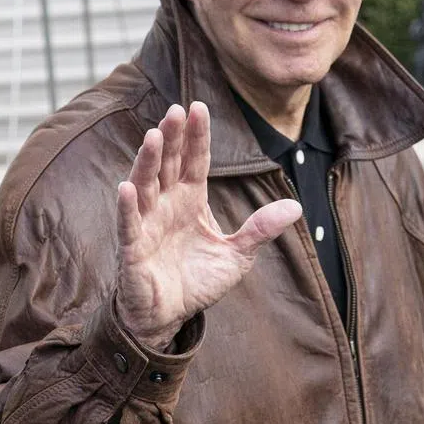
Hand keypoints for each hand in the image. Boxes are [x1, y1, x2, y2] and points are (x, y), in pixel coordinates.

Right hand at [115, 102, 302, 348]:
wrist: (169, 316)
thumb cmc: (197, 281)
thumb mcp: (237, 255)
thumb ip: (261, 229)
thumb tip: (296, 206)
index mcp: (190, 199)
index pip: (194, 161)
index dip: (197, 135)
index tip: (197, 106)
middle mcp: (166, 205)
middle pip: (168, 164)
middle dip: (171, 137)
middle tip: (175, 110)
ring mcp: (146, 224)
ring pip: (145, 185)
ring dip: (147, 161)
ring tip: (152, 136)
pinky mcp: (132, 248)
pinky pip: (128, 224)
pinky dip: (127, 207)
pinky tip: (127, 187)